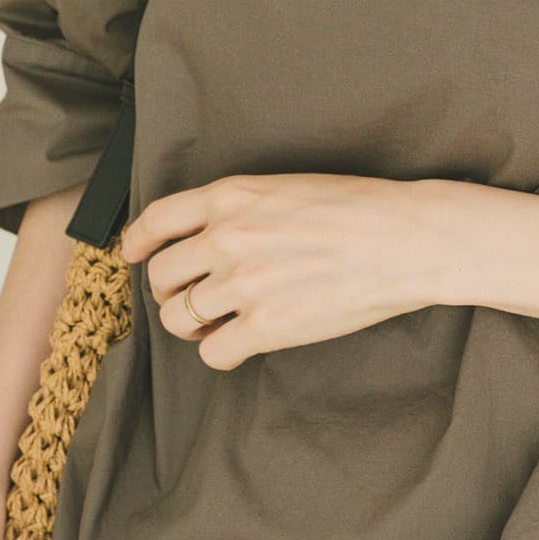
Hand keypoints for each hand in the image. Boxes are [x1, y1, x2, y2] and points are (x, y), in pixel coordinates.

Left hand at [119, 172, 436, 369]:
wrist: (405, 238)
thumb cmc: (358, 208)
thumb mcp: (285, 186)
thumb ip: (240, 208)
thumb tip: (209, 234)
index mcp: (231, 197)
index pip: (157, 220)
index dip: (137, 241)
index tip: (133, 255)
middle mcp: (228, 238)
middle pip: (161, 276)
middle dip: (169, 292)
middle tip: (190, 298)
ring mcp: (245, 284)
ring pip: (179, 318)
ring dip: (192, 325)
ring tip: (216, 324)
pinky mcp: (268, 326)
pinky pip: (214, 352)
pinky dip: (221, 353)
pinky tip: (240, 344)